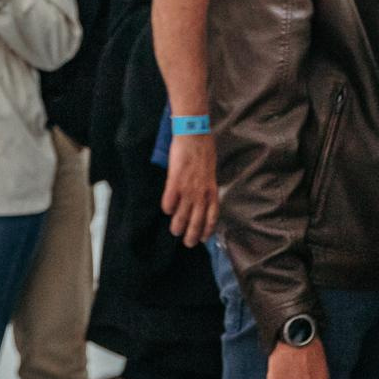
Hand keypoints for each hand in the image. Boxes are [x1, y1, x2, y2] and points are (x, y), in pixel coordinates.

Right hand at [160, 132, 218, 246]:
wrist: (194, 134)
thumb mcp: (211, 170)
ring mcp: (188, 189)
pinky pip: (169, 202)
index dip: (208, 229)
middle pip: (197, 220)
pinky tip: (166, 210)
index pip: (212, 215)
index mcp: (211, 189)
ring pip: (182, 215)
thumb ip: (207, 185)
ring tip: (174, 231)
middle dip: (192, 235)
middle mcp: (201, 193)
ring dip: (178, 225)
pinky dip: (167, 208)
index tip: (205, 238)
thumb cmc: (203, 150)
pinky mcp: (175, 182)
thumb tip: (203, 195)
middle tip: (188, 243)